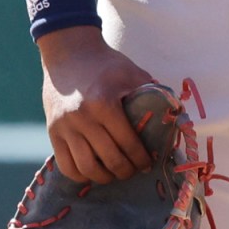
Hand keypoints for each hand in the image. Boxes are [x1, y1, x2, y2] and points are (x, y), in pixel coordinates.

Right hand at [36, 26, 155, 183]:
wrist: (69, 52)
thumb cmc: (105, 63)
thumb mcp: (132, 73)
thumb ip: (154, 94)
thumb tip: (175, 116)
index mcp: (104, 103)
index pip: (128, 143)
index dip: (142, 159)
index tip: (147, 163)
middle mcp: (82, 118)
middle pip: (109, 160)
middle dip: (126, 171)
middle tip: (133, 170)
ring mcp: (64, 127)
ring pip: (86, 168)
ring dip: (104, 177)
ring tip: (113, 172)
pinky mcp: (52, 132)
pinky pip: (66, 165)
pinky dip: (81, 175)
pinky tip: (92, 170)